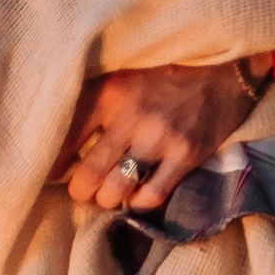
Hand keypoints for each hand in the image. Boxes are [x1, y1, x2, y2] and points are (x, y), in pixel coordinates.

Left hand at [60, 62, 265, 213]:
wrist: (224, 71)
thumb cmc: (164, 77)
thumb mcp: (123, 78)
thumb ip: (92, 104)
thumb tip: (60, 145)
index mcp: (109, 93)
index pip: (65, 139)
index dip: (52, 165)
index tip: (50, 175)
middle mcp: (131, 116)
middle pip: (87, 175)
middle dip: (80, 192)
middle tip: (83, 191)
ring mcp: (160, 137)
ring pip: (116, 191)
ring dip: (108, 200)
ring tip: (110, 195)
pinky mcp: (186, 154)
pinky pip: (152, 196)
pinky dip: (139, 202)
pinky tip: (138, 195)